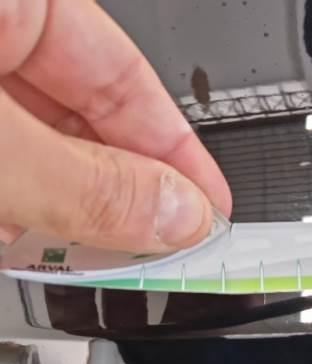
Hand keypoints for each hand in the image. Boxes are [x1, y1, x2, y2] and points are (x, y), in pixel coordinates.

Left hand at [0, 0, 231, 251]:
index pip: (124, 73)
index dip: (176, 151)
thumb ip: (86, 182)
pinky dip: (7, 204)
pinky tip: (18, 241)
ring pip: (30, 144)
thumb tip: (176, 214)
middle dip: (115, 192)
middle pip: (79, 115)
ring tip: (78, 257)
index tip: (207, 210)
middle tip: (151, 251)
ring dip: (56, 208)